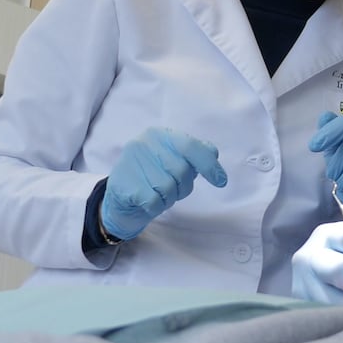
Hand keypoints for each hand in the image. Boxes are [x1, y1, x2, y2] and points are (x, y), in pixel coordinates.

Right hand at [100, 128, 227, 240]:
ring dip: (169, 198)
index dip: (209, 165)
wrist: (121, 196)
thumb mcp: (174, 159)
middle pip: (182, 171)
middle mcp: (143, 143)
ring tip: (157, 194)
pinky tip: (147, 201)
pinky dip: (156, 207)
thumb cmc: (154, 175)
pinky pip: (155, 202)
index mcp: (159, 134)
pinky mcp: (124, 184)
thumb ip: (195, 153)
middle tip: (172, 189)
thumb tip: (213, 153)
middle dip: (183, 186)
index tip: (221, 181)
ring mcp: (131, 163)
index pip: (190, 146)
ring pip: (169, 188)